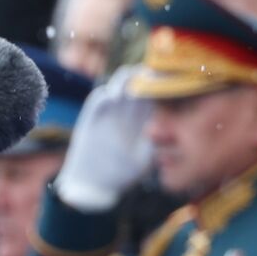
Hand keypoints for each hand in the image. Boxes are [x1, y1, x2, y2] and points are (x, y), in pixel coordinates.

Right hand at [55, 66, 154, 211]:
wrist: (94, 183)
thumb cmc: (123, 174)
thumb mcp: (143, 161)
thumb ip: (152, 144)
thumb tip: (165, 130)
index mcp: (145, 121)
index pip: (155, 96)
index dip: (159, 85)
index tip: (164, 79)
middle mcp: (129, 113)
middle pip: (138, 85)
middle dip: (142, 75)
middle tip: (146, 73)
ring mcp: (110, 113)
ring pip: (118, 87)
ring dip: (123, 81)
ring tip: (129, 86)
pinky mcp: (91, 117)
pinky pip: (98, 99)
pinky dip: (105, 95)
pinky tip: (112, 98)